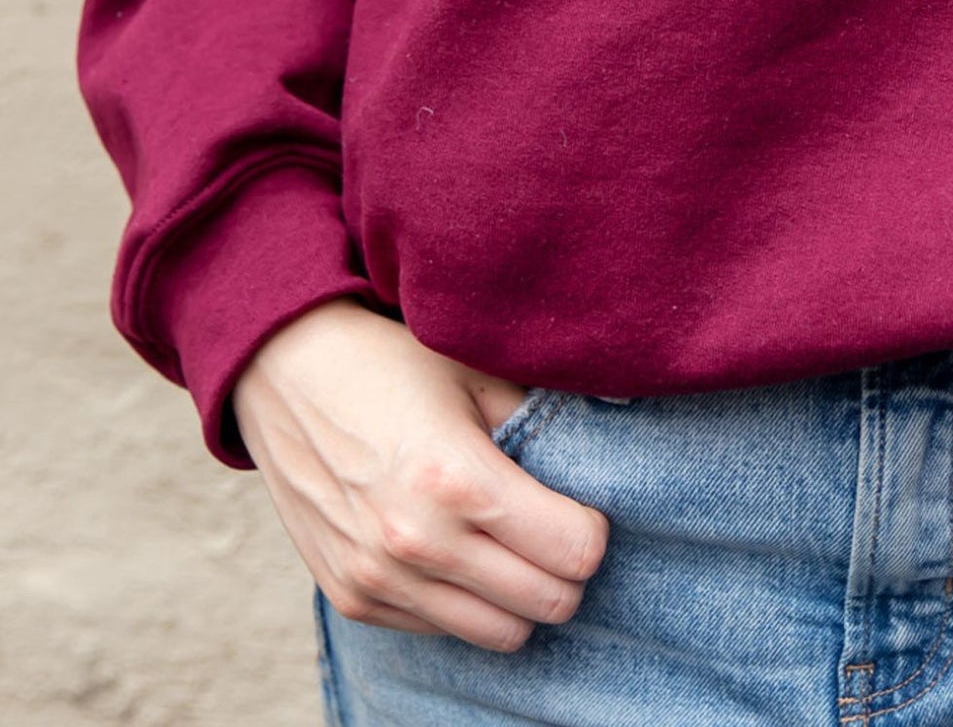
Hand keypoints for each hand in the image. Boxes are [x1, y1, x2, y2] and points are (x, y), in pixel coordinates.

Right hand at [230, 296, 608, 651]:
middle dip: (567, 569)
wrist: (286, 375)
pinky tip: (458, 549)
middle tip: (555, 527)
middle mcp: (417, 542)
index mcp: (459, 480)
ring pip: (500, 634)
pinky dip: (466, 602)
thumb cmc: (393, 364)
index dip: (592, 529)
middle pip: (548, 603)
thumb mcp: (476, 372)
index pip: (574, 552)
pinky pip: (443, 630)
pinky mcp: (353, 597)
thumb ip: (544, 414)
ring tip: (512, 543)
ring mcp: (380, 578)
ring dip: (521, 596)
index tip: (581, 504)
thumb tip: (619, 425)